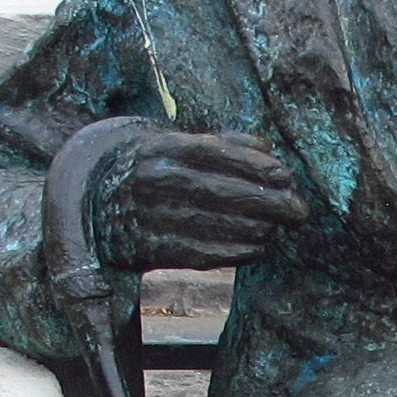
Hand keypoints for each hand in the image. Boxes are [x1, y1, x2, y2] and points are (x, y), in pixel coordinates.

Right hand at [77, 120, 307, 269]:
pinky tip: (260, 247)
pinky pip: (202, 253)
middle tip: (299, 210)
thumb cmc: (157, 168)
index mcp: (159, 148)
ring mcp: (148, 218)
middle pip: (220, 192)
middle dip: (267, 203)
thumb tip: (268, 151)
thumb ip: (224, 143)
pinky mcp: (150, 250)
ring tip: (281, 229)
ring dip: (258, 230)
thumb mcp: (178, 144)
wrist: (97, 203)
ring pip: (215, 226)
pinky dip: (237, 252)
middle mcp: (151, 182)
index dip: (253, 165)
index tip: (286, 176)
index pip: (213, 152)